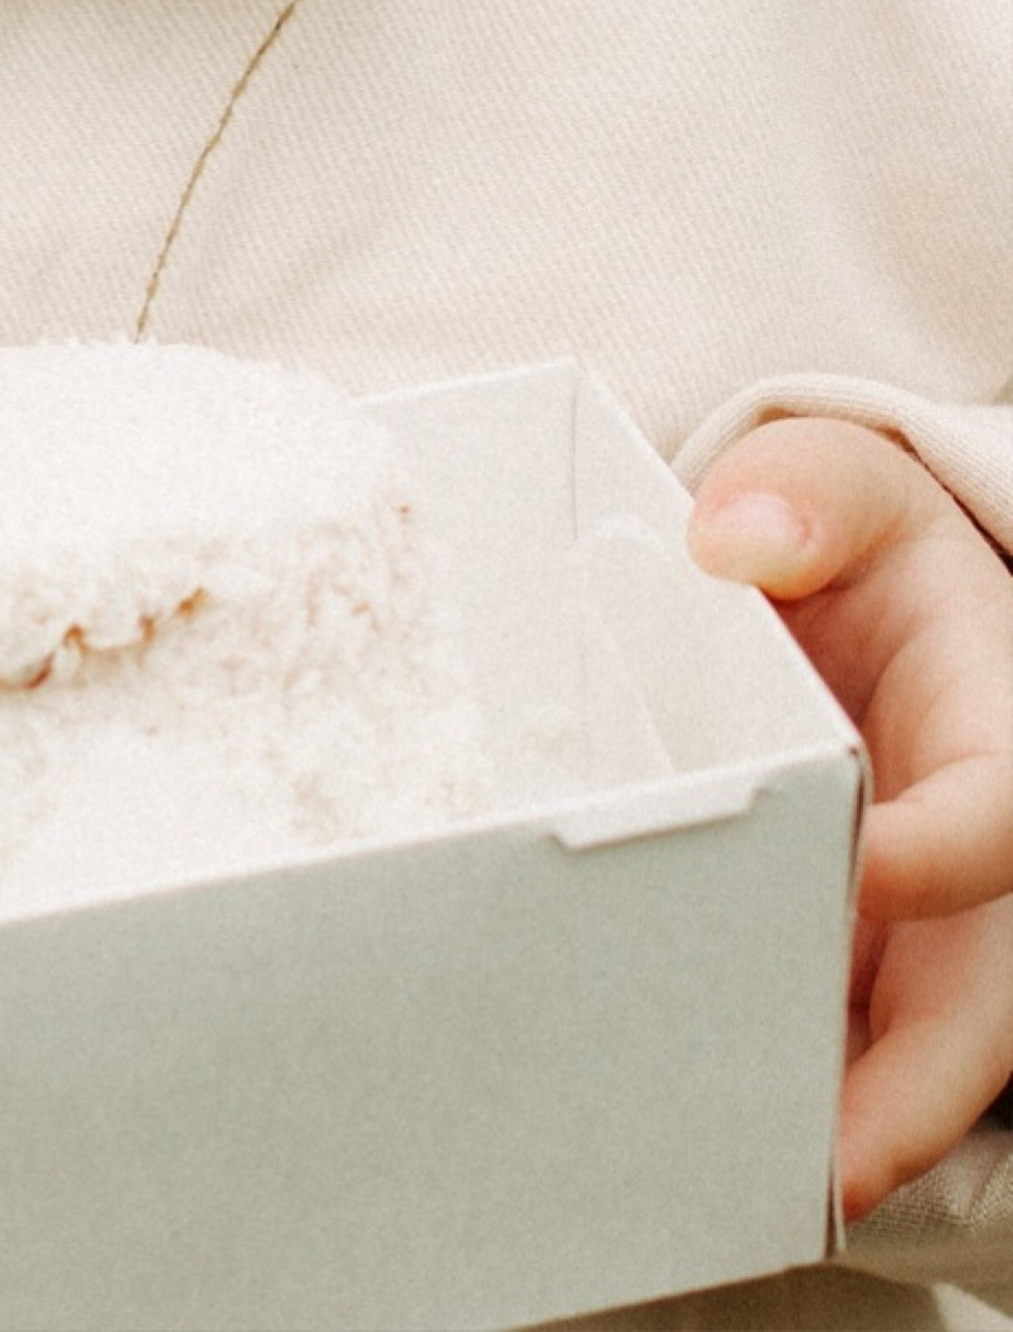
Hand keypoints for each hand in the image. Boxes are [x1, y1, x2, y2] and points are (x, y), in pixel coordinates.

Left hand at [690, 419, 1012, 1221]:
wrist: (861, 597)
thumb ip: (805, 497)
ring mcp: (927, 934)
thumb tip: (731, 540)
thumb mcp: (848, 488)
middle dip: (899, 1096)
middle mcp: (980, 872)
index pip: (992, 823)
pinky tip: (676, 1129)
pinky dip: (775, 1101)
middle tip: (804, 1162)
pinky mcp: (862, 967)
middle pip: (975, 1011)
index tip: (850, 873)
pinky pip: (839, 1058)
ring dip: (825, 1125)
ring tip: (708, 1169)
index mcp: (1000, 745)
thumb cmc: (868, 552)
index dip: (930, 861)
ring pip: (910, 1067)